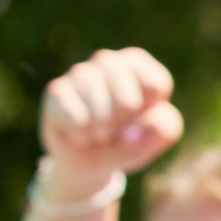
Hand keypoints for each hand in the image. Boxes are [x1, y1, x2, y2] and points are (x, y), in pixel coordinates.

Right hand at [37, 47, 183, 200]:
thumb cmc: (129, 139)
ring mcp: (80, 73)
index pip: (156, 85)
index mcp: (138, 65)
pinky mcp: (57, 90)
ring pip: (101, 114)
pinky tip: (80, 132)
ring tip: (99, 132)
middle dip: (125, 127)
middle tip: (117, 128)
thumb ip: (163, 129)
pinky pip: (78, 121)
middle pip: (128, 103)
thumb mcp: (156, 137)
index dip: (150, 114)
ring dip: (103, 134)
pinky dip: (83, 136)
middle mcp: (108, 61)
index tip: (141, 117)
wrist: (89, 160)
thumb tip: (132, 132)